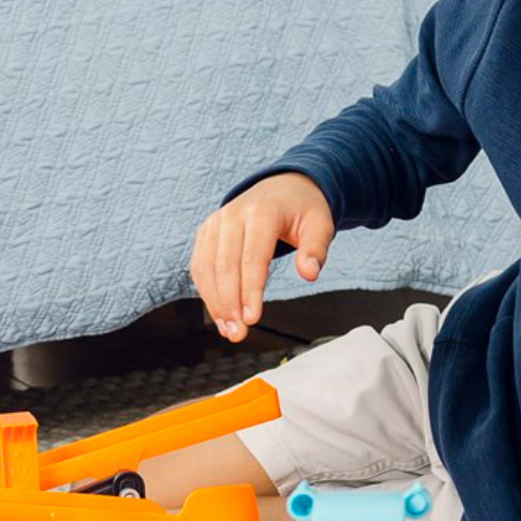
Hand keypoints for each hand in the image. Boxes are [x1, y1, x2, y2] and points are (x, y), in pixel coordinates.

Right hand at [190, 172, 334, 341]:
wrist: (281, 187)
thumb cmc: (301, 209)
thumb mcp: (320, 224)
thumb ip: (316, 249)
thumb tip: (310, 274)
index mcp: (262, 212)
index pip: (252, 258)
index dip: (250, 291)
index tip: (252, 319)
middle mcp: (232, 214)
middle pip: (224, 266)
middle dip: (229, 304)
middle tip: (238, 333)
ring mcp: (215, 223)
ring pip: (206, 268)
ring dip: (215, 303)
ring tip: (228, 330)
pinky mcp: (206, 232)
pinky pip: (200, 266)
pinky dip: (207, 293)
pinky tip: (220, 314)